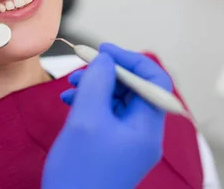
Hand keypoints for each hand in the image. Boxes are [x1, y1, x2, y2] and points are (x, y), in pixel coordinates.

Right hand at [42, 43, 172, 188]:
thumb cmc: (80, 172)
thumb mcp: (86, 119)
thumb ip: (97, 82)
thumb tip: (106, 60)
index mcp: (147, 127)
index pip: (153, 80)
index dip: (130, 59)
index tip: (103, 51)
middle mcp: (144, 134)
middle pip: (135, 89)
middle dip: (108, 73)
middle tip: (80, 68)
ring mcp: (129, 143)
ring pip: (118, 101)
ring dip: (95, 88)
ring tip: (70, 87)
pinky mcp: (114, 149)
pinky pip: (108, 116)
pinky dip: (90, 104)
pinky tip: (70, 102)